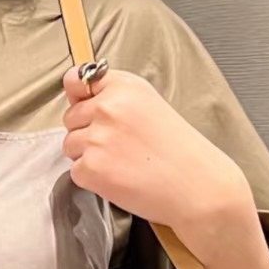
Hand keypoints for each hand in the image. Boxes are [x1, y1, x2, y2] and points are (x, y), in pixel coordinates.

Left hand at [60, 63, 240, 233]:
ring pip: (70, 145)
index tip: (89, 107)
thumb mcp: (151, 105)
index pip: (77, 81)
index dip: (81, 98)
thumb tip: (78, 98)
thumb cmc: (181, 151)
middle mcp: (107, 107)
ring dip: (88, 156)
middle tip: (120, 146)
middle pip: (71, 117)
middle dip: (87, 131)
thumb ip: (115, 97)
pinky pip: (76, 171)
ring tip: (122, 163)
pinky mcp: (91, 168)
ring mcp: (97, 138)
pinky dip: (92, 178)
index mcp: (124, 87)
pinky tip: (119, 178)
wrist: (197, 186)